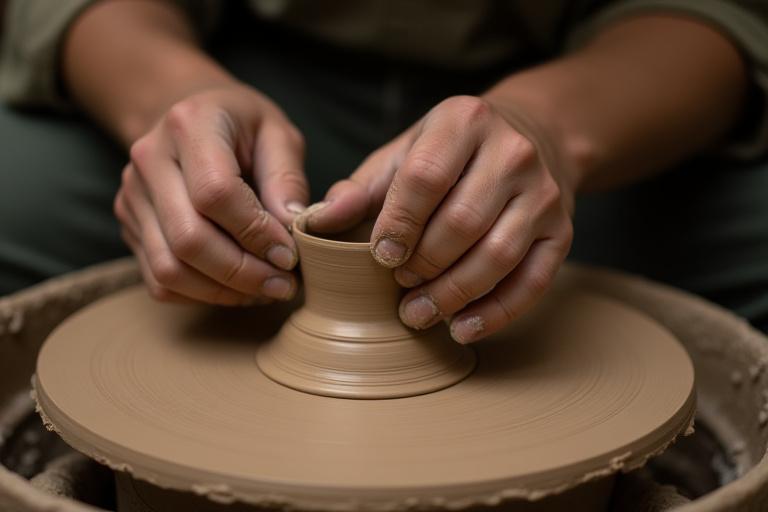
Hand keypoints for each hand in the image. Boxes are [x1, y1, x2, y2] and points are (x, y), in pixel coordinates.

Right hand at [114, 84, 307, 304]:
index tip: (290, 255)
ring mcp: (132, 195)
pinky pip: (158, 280)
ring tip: (265, 290)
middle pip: (188, 239)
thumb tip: (292, 229)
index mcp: (189, 125)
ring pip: (169, 269)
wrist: (192, 116)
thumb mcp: (278, 134)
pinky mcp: (130, 226)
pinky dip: (201, 295)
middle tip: (284, 285)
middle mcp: (150, 159)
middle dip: (243, 273)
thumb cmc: (244, 126)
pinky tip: (237, 289)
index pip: (215, 193)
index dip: (255, 233)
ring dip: (223, 292)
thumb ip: (287, 178)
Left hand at [309, 96, 573, 342]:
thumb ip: (362, 188)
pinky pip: (532, 282)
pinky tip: (462, 329)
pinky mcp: (562, 231)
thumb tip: (316, 221)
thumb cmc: (450, 154)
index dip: (398, 225)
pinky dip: (496, 313)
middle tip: (398, 288)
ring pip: (498, 256)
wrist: (531, 139)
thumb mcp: (403, 155)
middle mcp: (513, 153)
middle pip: (463, 223)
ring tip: (418, 314)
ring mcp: (544, 193)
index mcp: (464, 121)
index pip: (426, 178)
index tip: (380, 257)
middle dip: (424, 265)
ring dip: (453, 294)